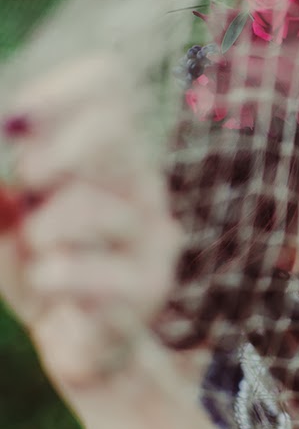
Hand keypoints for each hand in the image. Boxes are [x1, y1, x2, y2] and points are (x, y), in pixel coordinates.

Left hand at [0, 55, 267, 428]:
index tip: (17, 125)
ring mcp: (153, 234)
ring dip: (40, 235)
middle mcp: (141, 184)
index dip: (56, 91)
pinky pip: (80, 270)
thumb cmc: (41, 268)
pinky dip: (48, 279)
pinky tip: (53, 291)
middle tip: (27, 186)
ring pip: (86, 207)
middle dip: (49, 156)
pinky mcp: (149, 287)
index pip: (107, 84)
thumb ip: (0, 177)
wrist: (80, 344)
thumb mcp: (6, 214)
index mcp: (109, 154)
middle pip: (112, 127)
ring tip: (40, 259)